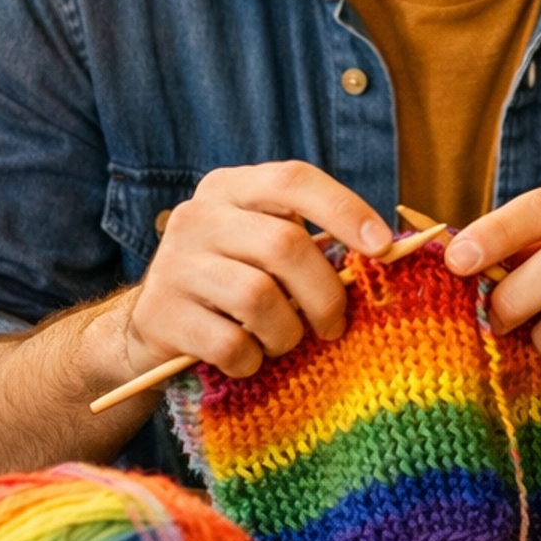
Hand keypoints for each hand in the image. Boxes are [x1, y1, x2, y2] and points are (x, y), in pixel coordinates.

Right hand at [126, 163, 391, 380]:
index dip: (344, 210)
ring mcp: (174, 264)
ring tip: (282, 342)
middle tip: (334, 325)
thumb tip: (385, 253)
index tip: (384, 246)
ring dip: (286, 332)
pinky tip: (248, 358)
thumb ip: (312, 242)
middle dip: (324, 294)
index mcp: (231, 188)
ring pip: (259, 298)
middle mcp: (199, 216)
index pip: (294, 180)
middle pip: (285, 245)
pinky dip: (252, 360)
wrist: (154, 325)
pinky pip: (229, 343)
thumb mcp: (264, 246)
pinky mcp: (160, 314)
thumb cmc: (233, 282)